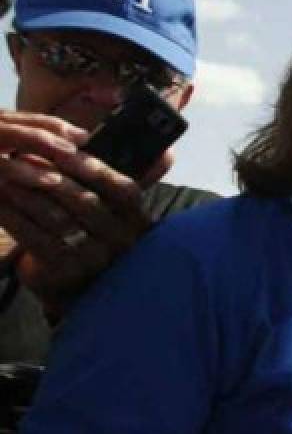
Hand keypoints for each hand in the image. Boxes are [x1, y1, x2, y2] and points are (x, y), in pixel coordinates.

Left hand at [0, 110, 165, 312]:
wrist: (79, 289)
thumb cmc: (92, 236)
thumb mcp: (111, 211)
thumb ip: (111, 182)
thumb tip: (128, 145)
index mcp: (137, 221)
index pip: (123, 190)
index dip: (95, 168)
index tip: (65, 148)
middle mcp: (121, 241)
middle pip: (86, 201)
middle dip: (51, 175)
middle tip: (21, 155)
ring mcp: (94, 259)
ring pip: (58, 217)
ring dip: (27, 193)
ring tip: (4, 173)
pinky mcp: (65, 272)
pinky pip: (35, 238)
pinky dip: (13, 217)